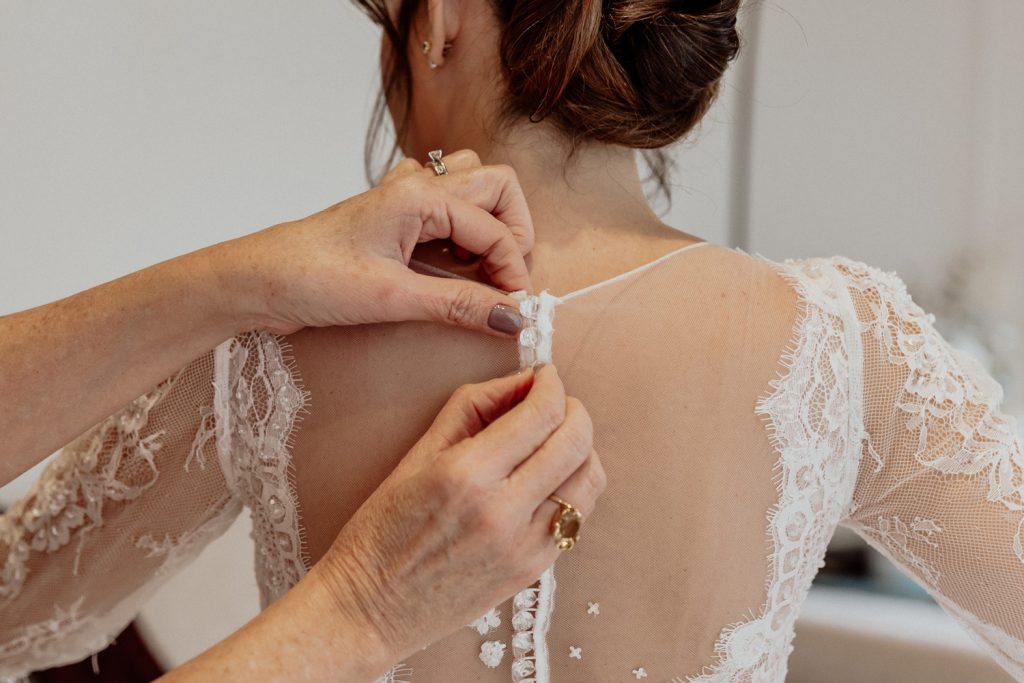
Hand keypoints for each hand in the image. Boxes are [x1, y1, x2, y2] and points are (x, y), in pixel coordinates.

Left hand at [214, 150, 533, 336]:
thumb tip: (512, 318)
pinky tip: (446, 260)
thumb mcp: (393, 298)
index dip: (512, 272)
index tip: (515, 311)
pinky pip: (443, 201)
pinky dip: (459, 225)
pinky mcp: (392, 213)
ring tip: (477, 268)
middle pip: (496, 187)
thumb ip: (459, 305)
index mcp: (420, 195)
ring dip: (487, 221)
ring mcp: (403, 195)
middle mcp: (416, 185)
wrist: (257, 280)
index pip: (495, 229)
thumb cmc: (311, 277)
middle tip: (503, 281)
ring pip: (472, 185)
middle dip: (512, 232)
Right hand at [313, 365, 604, 675]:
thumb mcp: (416, 456)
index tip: (544, 375)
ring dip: (582, 449)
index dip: (550, 384)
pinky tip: (549, 480)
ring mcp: (524, 546)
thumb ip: (473, 407)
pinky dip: (574, 488)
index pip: (540, 414)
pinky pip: (578, 517)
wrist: (368, 610)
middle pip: (576, 442)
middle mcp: (502, 511)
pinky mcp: (534, 571)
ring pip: (589, 480)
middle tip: (555, 402)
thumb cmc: (382, 532)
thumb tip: (522, 381)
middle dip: (573, 410)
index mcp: (466, 474)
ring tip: (556, 441)